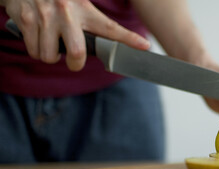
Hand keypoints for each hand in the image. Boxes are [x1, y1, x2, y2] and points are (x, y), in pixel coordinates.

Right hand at [2, 0, 149, 70]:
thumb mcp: (77, 3)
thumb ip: (92, 21)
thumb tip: (116, 38)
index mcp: (84, 8)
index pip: (110, 27)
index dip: (128, 39)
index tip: (144, 46)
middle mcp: (66, 11)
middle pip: (76, 53)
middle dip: (75, 65)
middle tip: (74, 61)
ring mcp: (44, 15)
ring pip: (49, 56)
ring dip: (50, 55)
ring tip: (51, 42)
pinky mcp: (25, 19)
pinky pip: (33, 50)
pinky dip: (35, 50)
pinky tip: (38, 37)